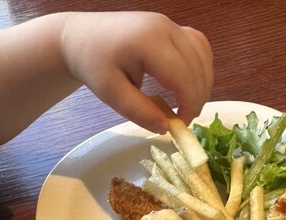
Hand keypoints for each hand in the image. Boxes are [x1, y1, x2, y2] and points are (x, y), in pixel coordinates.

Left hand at [61, 12, 213, 133]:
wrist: (81, 37)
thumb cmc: (93, 63)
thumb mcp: (110, 93)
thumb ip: (139, 111)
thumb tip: (165, 128)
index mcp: (148, 41)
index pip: (182, 75)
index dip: (189, 103)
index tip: (181, 125)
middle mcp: (165, 27)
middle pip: (197, 66)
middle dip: (197, 97)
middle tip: (183, 120)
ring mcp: (170, 24)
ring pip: (203, 56)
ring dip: (202, 84)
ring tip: (187, 105)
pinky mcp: (172, 27)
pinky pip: (198, 47)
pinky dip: (200, 69)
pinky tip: (189, 85)